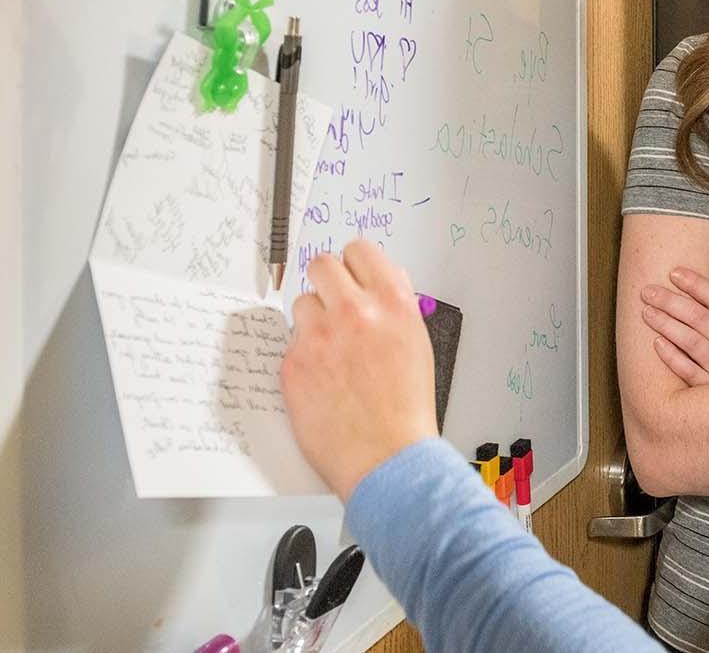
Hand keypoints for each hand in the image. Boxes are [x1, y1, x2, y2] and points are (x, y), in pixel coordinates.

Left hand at [282, 239, 438, 502]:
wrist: (388, 457)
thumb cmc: (407, 409)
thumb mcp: (417, 343)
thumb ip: (396, 306)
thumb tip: (380, 281)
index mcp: (392, 302)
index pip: (360, 250)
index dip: (355, 264)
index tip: (352, 276)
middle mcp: (354, 311)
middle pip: (321, 265)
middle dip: (326, 282)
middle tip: (333, 305)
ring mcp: (319, 337)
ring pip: (301, 304)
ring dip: (312, 321)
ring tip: (330, 351)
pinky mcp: (293, 363)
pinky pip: (291, 343)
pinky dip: (304, 356)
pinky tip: (323, 379)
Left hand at [640, 266, 708, 384]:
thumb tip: (689, 289)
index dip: (695, 283)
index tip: (674, 272)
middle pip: (698, 317)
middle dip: (671, 301)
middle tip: (648, 291)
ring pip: (690, 341)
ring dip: (666, 324)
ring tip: (646, 312)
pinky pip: (687, 369)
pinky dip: (671, 355)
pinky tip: (656, 343)